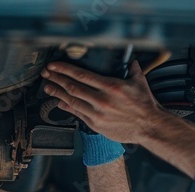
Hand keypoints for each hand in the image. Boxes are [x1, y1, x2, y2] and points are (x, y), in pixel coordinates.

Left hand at [41, 60, 170, 144]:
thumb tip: (132, 60)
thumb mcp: (140, 82)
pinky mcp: (96, 125)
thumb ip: (133, 69)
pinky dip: (67, 107)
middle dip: (57, 79)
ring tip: (47, 86)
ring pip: (72, 101)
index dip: (65, 69)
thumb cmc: (145, 104)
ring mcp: (97, 114)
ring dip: (58, 93)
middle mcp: (102, 100)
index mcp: (111, 86)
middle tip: (46, 73)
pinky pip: (78, 114)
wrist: (149, 127)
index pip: (82, 75)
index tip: (54, 65)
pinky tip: (59, 102)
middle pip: (73, 87)